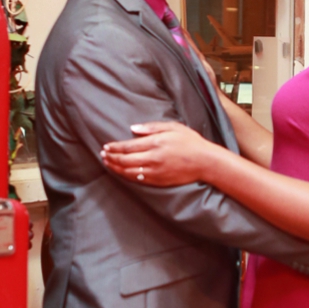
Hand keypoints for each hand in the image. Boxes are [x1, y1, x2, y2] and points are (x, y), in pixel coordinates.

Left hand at [101, 120, 216, 187]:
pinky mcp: (159, 180)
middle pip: (125, 159)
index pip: (128, 146)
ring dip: (116, 167)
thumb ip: (151, 127)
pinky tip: (121, 172)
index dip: (115, 147)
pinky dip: (127, 176)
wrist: (205, 162)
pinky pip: (138, 179)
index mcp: (156, 142)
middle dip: (111, 157)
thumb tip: (133, 128)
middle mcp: (153, 158)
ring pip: (129, 171)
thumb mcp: (173, 127)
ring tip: (108, 163)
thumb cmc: (190, 141)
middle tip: (103, 155)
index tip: (106, 146)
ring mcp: (155, 171)